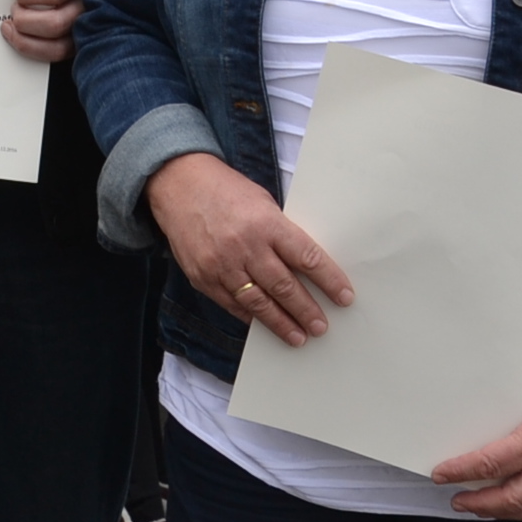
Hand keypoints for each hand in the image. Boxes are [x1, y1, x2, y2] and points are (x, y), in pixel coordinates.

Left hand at [1, 0, 90, 62]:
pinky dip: (32, 50)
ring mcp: (87, 28)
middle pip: (55, 23)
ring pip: (57, 47)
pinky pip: (55, 55)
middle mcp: (89, 5)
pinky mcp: (79, 44)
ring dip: (25, 40)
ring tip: (10, 27)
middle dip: (25, 20)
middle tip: (13, 10)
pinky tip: (19, 39)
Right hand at [146, 151, 353, 344]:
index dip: (329, 280)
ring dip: (281, 323)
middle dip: (306, 310)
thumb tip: (305, 266)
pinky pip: (232, 305)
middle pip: (284, 286)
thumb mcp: (262, 203)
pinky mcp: (203, 277)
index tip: (344, 296)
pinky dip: (251, 317)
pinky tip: (265, 325)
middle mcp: (245, 246)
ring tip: (298, 336)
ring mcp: (222, 265)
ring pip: (258, 303)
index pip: (307, 258)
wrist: (178, 184)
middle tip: (321, 326)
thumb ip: (280, 233)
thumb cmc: (226, 190)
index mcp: (266, 223)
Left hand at [432, 350, 521, 518]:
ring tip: (480, 508)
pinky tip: (514, 506)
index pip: (490, 465)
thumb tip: (474, 429)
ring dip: (502, 512)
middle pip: (511, 498)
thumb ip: (504, 415)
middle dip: (479, 504)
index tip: (440, 474)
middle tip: (457, 500)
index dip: (460, 472)